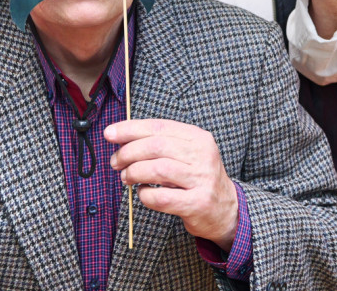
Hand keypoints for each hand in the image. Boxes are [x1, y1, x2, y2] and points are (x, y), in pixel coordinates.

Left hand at [105, 118, 238, 249]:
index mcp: (198, 138)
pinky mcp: (197, 203)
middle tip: (115, 162)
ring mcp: (202, 179)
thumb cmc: (197, 178)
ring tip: (126, 178)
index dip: (131, 129)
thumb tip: (122, 138)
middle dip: (128, 152)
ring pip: (158, 170)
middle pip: (156, 146)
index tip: (110, 134)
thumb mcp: (187, 154)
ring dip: (134, 173)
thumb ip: (160, 144)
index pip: (159, 127)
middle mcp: (202, 155)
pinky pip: (161, 197)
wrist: (226, 209)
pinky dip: (145, 195)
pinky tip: (143, 193)